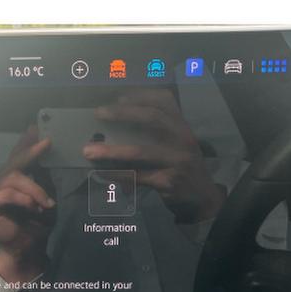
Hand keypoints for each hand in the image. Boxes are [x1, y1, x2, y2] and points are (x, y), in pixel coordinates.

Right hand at [0, 126, 55, 282]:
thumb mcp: (44, 196)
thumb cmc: (36, 224)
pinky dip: (23, 199)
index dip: (25, 143)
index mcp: (10, 180)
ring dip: (34, 190)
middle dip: (31, 153)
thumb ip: (41, 176)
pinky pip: (6, 193)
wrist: (27, 248)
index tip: (36, 129)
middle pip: (14, 163)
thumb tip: (43, 149)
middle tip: (46, 144)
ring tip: (46, 203)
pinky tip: (33, 207)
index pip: (16, 158)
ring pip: (13, 178)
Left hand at [83, 90, 224, 222]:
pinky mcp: (168, 181)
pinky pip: (136, 176)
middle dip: (123, 114)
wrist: (201, 195)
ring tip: (89, 150)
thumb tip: (116, 123)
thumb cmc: (181, 165)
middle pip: (152, 119)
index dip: (141, 96)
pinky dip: (116, 174)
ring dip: (111, 150)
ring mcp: (177, 161)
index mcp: (183, 126)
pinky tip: (100, 172)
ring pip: (140, 152)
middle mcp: (183, 139)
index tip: (118, 96)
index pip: (165, 101)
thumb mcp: (178, 143)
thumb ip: (157, 131)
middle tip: (99, 113)